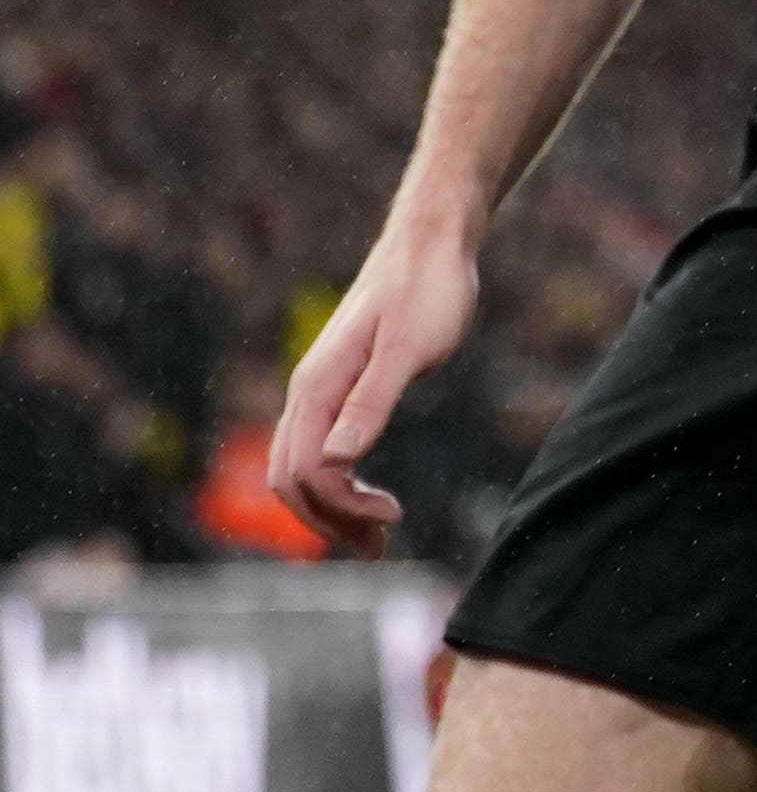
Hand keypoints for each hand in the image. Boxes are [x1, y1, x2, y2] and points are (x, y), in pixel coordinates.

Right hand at [269, 224, 480, 555]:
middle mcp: (307, 393)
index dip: (343, 508)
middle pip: (290, 480)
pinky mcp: (339, 386)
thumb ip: (373, 402)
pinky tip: (367, 492)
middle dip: (328, 522)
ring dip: (329, 508)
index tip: (394, 518)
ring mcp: (319, 390)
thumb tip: (339, 461)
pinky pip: (317, 448)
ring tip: (378, 533)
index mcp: (318, 389)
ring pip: (299, 467)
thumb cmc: (429, 290)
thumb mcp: (411, 349)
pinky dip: (335, 483)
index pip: (308, 473)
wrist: (431, 244)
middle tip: (380, 547)